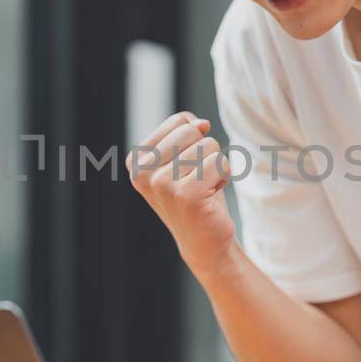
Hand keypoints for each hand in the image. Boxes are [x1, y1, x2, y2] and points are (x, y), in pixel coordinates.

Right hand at [126, 111, 237, 273]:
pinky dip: (224, 176)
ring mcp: (162, 184)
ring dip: (215, 167)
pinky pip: (219, 162)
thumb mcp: (183, 157)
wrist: (203, 240)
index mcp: (136, 160)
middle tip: (197, 179)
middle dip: (205, 152)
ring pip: (208, 146)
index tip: (186, 168)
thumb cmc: (195, 194)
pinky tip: (211, 196)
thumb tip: (201, 123)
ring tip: (204, 189)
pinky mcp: (186, 195)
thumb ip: (186, 131)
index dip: (194, 141)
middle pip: (192, 130)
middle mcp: (143, 173)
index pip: (179, 121)